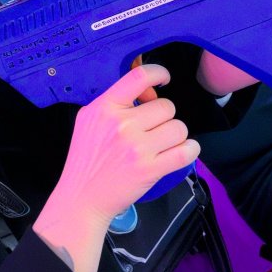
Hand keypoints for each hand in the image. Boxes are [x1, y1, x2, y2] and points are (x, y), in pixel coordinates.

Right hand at [49, 63, 198, 226]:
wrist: (82, 197)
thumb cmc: (86, 159)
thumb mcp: (89, 120)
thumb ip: (115, 102)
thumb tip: (150, 92)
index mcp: (105, 108)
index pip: (139, 77)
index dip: (158, 73)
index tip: (164, 79)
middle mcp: (121, 125)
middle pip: (166, 106)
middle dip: (164, 117)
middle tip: (152, 130)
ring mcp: (136, 148)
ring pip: (179, 127)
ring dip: (175, 136)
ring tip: (162, 144)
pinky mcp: (149, 169)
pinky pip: (185, 151)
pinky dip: (190, 150)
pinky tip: (182, 151)